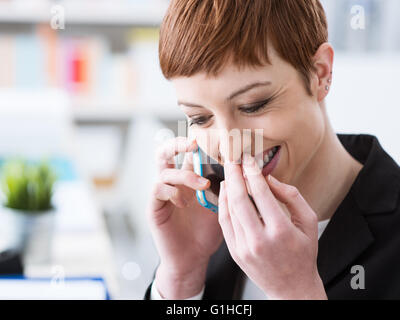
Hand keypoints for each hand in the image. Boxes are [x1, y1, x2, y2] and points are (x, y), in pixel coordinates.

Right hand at [148, 137, 223, 297]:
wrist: (193, 258)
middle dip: (178, 143)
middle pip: (166, 152)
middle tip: (193, 144)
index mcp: (189, 178)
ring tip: (202, 186)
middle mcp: (174, 182)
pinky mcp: (155, 207)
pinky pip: (158, 189)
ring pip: (165, 171)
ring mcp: (163, 194)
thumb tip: (244, 168)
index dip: (195, 142)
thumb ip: (226, 187)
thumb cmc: (207, 232)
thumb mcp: (221, 206)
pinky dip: (173, 192)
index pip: (187, 153)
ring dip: (185, 175)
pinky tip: (185, 203)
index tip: (212, 139)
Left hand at [218, 153, 326, 299]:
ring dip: (227, 188)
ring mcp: (244, 248)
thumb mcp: (308, 222)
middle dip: (234, 175)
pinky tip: (226, 193)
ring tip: (229, 173)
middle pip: (239, 199)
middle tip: (233, 159)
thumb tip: (270, 178)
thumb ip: (292, 196)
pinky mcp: (235, 252)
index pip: (260, 193)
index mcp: (280, 231)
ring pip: (229, 210)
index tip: (248, 159)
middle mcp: (259, 240)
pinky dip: (223, 205)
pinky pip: (225, 223)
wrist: (291, 287)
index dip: (252, 172)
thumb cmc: (303, 254)